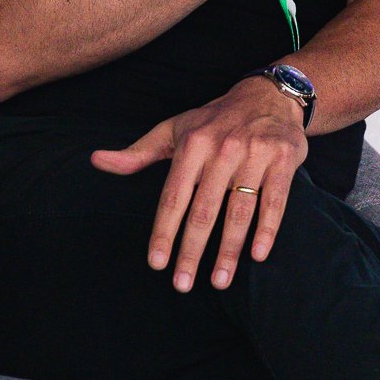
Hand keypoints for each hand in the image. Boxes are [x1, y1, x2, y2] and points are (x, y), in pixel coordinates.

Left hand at [90, 76, 307, 290]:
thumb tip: (96, 161)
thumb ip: (138, 152)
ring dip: (228, 250)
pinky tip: (257, 256)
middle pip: (204, 210)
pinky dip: (267, 229)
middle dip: (192, 251)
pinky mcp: (282, 160)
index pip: (174, 196)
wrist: (268, 94)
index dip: (164, 231)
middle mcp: (222, 148)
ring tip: (218, 281)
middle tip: (182, 284)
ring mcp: (254, 154)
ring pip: (239, 211)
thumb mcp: (174, 130)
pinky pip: (274, 201)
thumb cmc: (214, 120)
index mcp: (192, 143)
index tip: (156, 263)